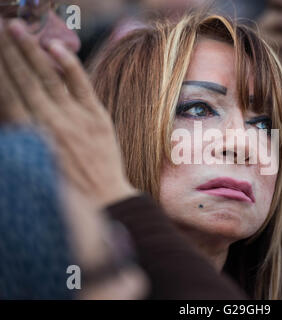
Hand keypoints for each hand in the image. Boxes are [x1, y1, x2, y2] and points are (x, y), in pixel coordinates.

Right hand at [0, 18, 137, 208]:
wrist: (103, 198)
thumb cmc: (64, 185)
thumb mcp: (34, 162)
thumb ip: (21, 133)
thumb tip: (9, 105)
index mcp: (29, 137)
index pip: (7, 94)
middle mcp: (49, 123)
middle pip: (24, 80)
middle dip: (8, 52)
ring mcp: (75, 118)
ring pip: (48, 77)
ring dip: (30, 50)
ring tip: (16, 28)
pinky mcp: (97, 116)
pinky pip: (80, 84)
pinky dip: (67, 64)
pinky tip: (53, 46)